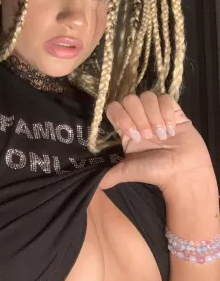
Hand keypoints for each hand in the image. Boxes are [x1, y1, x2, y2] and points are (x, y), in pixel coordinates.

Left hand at [98, 91, 214, 192]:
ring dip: (154, 115)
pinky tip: (172, 128)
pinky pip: (165, 97)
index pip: (114, 107)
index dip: (121, 116)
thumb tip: (97, 184)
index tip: (133, 135)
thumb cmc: (157, 172)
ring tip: (162, 135)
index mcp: (126, 127)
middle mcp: (139, 117)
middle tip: (148, 136)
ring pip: (147, 96)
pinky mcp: (174, 111)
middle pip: (130, 98)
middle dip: (139, 117)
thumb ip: (111, 174)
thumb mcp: (130, 171)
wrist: (184, 174)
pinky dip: (167, 112)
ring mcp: (156, 112)